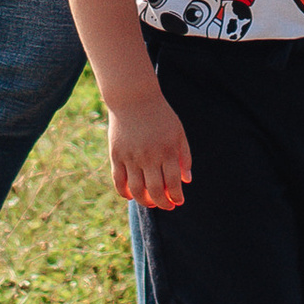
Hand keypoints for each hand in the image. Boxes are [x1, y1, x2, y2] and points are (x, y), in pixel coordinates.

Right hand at [106, 91, 190, 207]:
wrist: (134, 96)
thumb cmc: (160, 114)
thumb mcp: (178, 131)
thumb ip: (184, 156)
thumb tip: (186, 181)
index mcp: (167, 150)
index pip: (173, 183)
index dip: (176, 197)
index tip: (178, 202)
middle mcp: (149, 156)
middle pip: (156, 191)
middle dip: (163, 204)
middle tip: (167, 206)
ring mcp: (131, 156)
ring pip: (137, 190)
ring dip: (145, 202)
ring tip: (151, 203)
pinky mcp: (116, 155)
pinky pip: (119, 182)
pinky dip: (125, 193)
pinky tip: (131, 195)